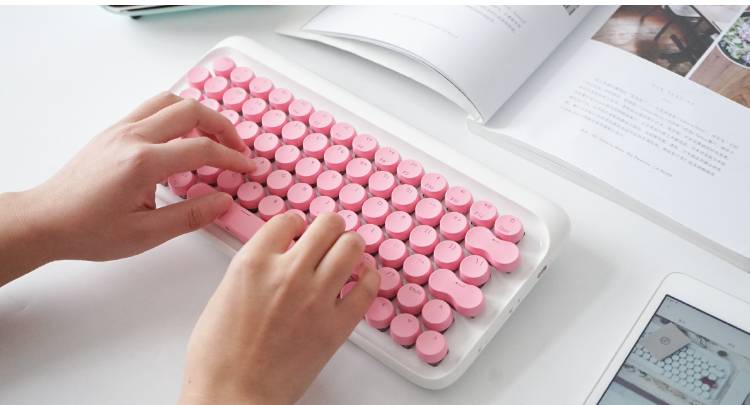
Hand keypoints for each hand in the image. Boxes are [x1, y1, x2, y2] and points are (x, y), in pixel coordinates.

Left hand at [0, 92, 253, 283]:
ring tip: (214, 137)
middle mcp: (131, 137)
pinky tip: (183, 138)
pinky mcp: (113, 131)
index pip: (200, 149)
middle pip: (190, 110)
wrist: (45, 221)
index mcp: (141, 163)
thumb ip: (190, 216)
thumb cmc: (87, 230)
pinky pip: (151, 108)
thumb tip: (223, 202)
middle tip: (237, 149)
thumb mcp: (145, 234)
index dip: (231, 157)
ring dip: (199, 114)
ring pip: (169, 101)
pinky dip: (176, 115)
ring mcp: (120, 130)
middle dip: (222, 127)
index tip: (247, 167)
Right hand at [178, 212, 379, 404]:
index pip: (287, 220)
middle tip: (328, 235)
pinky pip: (368, 288)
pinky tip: (362, 277)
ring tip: (346, 253)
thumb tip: (273, 261)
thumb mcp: (224, 295)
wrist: (233, 396)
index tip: (298, 229)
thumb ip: (252, 270)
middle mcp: (287, 273)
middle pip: (327, 225)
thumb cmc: (219, 358)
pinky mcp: (337, 325)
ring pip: (351, 247)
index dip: (295, 223)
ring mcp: (316, 298)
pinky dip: (369, 277)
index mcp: (253, 263)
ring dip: (350, 246)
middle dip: (329, 227)